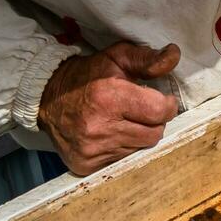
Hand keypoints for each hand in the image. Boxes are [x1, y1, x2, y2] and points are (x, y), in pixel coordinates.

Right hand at [38, 42, 180, 175]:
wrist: (46, 99)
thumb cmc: (87, 76)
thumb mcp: (116, 57)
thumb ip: (147, 59)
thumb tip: (173, 55)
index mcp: (109, 97)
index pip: (158, 112)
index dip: (166, 105)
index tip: (162, 100)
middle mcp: (99, 127)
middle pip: (153, 134)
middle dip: (154, 122)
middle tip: (142, 111)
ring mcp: (92, 150)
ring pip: (139, 149)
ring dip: (138, 136)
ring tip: (124, 121)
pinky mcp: (85, 165)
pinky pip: (121, 161)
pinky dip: (122, 148)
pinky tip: (111, 135)